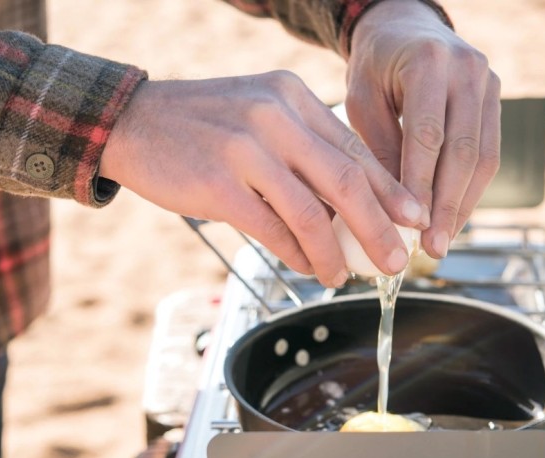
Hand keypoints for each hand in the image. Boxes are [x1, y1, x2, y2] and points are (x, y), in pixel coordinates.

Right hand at [101, 72, 426, 286]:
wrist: (132, 120)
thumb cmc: (201, 125)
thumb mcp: (257, 117)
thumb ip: (301, 151)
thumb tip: (346, 207)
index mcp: (291, 96)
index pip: (354, 148)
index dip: (389, 189)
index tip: (412, 218)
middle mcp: (274, 116)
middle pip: (346, 180)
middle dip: (378, 226)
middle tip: (395, 260)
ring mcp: (245, 148)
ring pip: (312, 212)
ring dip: (334, 252)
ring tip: (343, 275)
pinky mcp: (218, 183)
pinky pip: (272, 228)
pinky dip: (295, 253)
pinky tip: (306, 266)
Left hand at [346, 0, 500, 257]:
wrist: (404, 29)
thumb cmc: (376, 65)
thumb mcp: (363, 99)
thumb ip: (379, 147)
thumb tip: (392, 208)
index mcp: (429, 63)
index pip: (428, 135)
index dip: (422, 185)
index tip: (412, 226)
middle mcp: (468, 70)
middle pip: (464, 150)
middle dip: (448, 205)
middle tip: (432, 246)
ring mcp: (488, 83)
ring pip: (484, 157)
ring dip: (464, 205)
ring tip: (443, 241)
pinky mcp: (495, 99)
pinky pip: (489, 152)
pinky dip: (471, 189)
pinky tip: (453, 217)